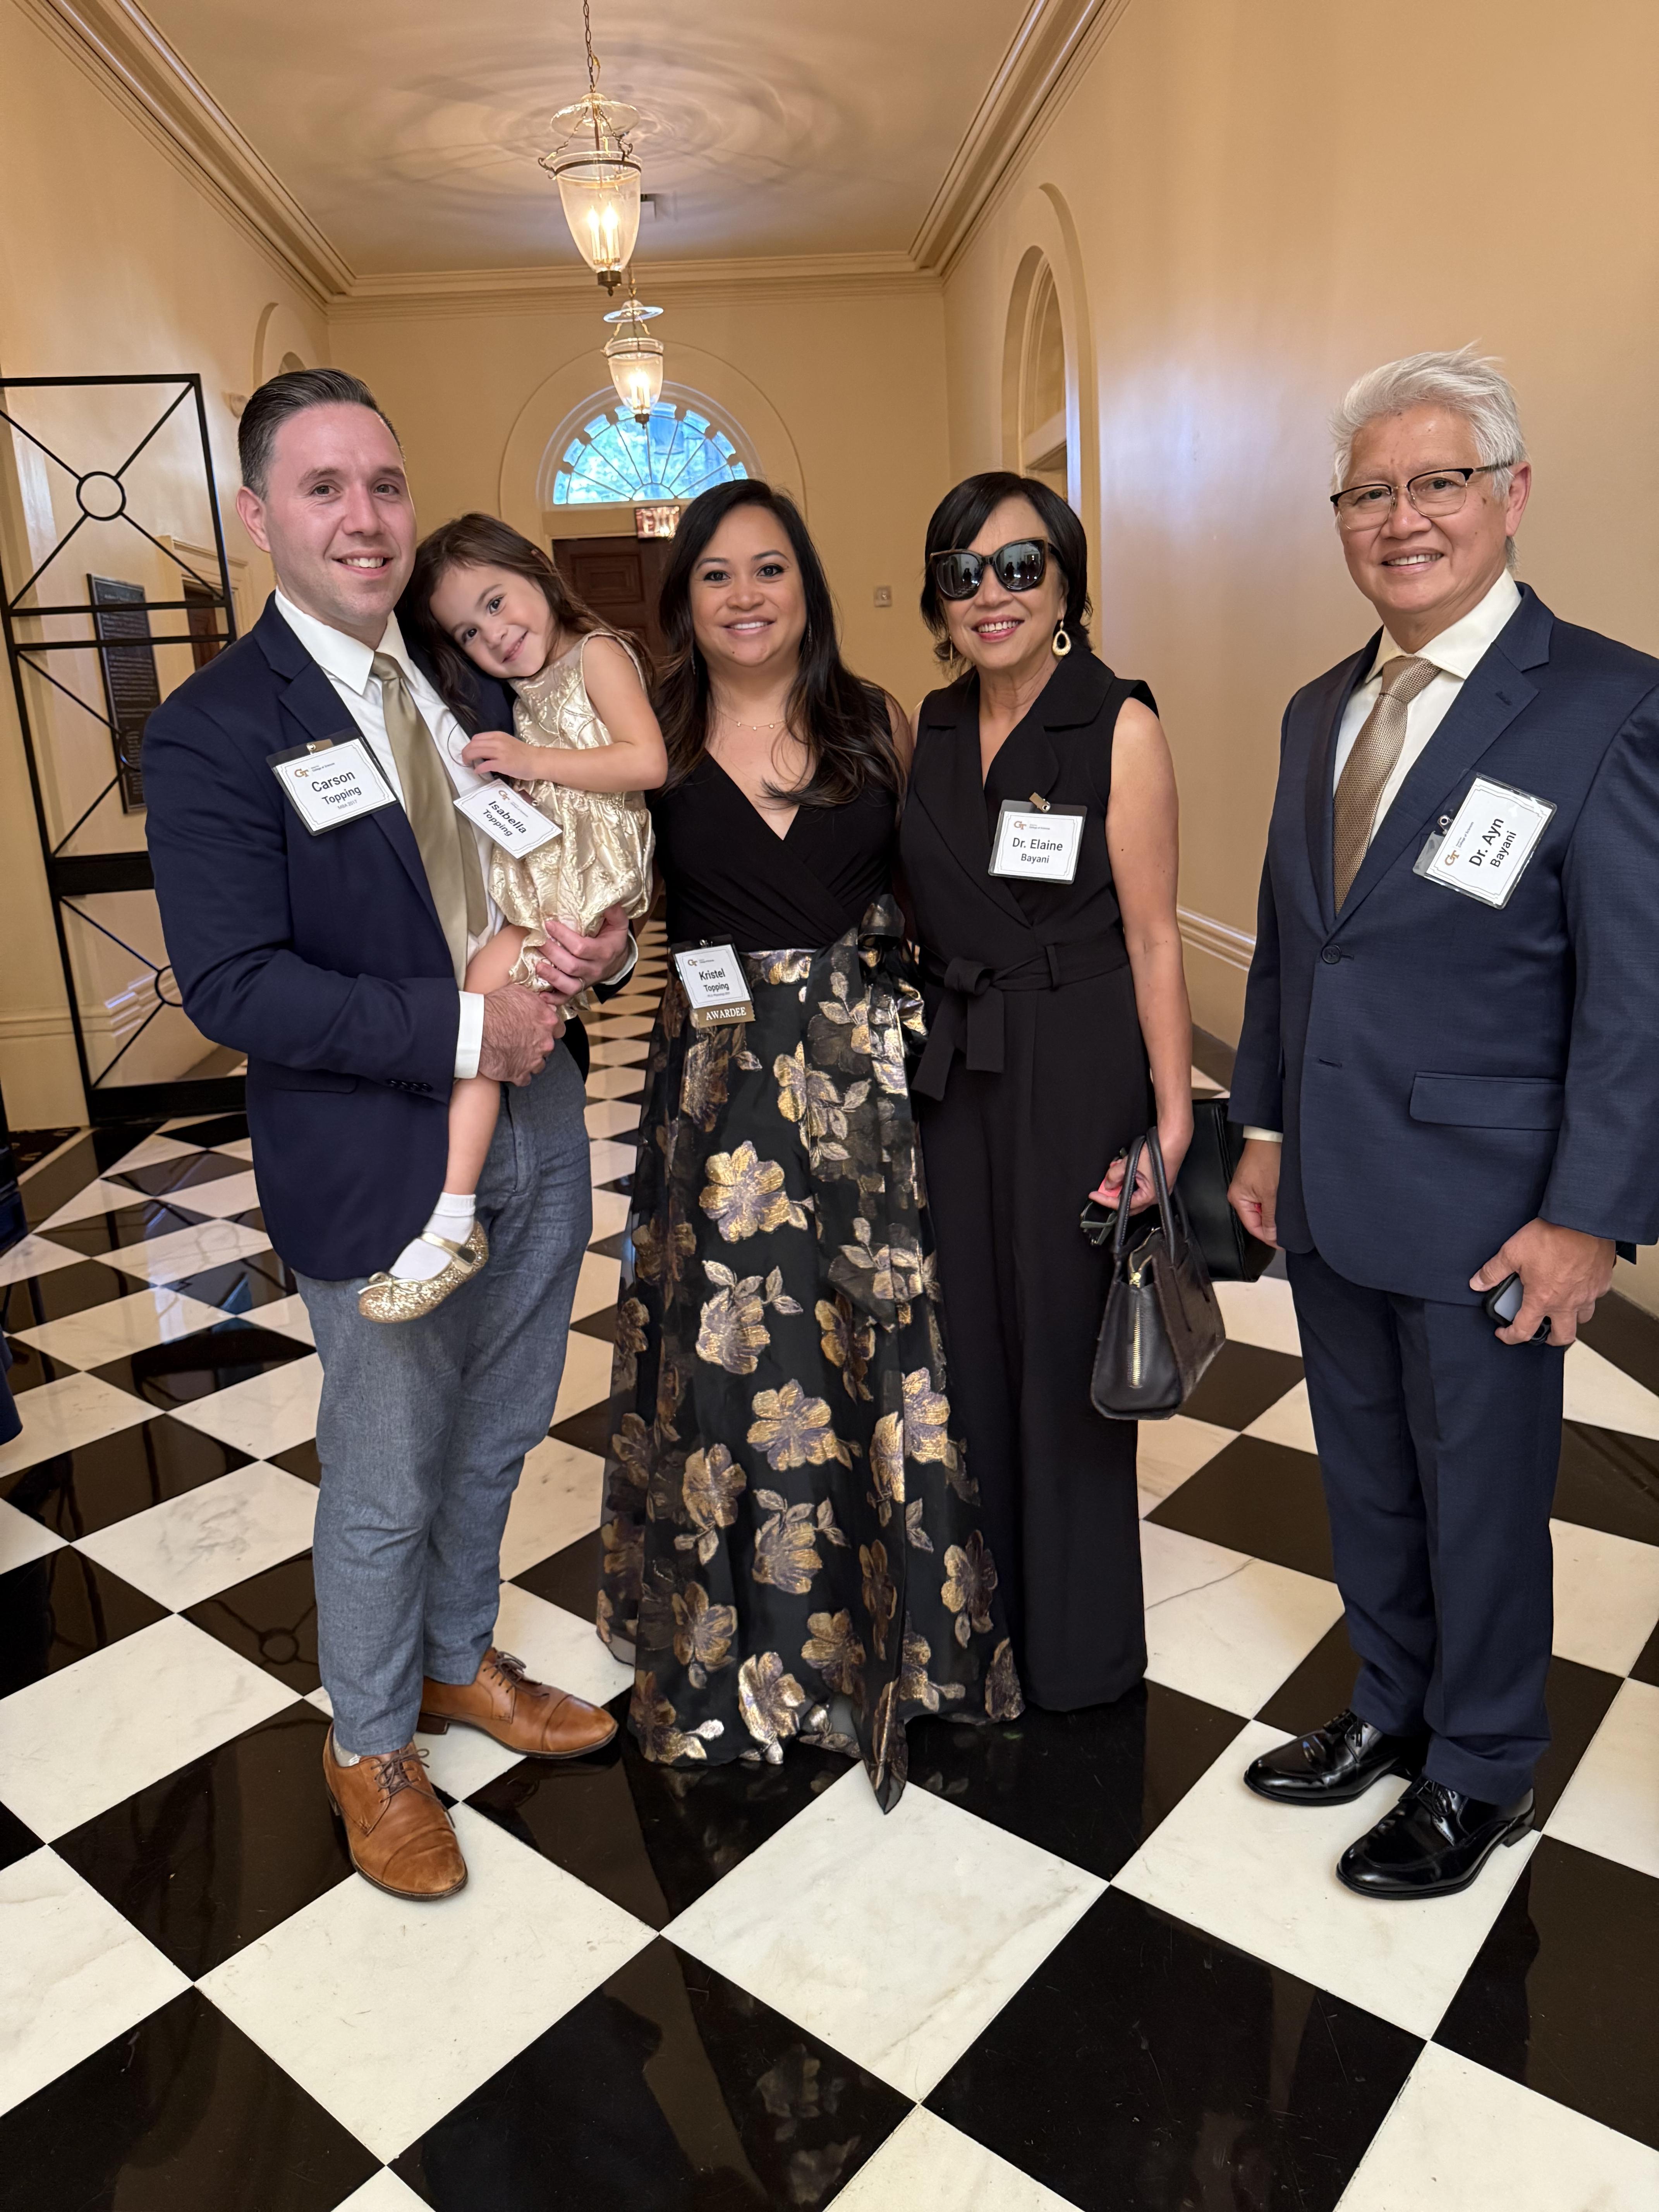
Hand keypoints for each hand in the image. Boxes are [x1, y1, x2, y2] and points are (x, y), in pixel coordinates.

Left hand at [460, 730, 545, 780]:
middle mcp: (497, 742)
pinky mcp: (503, 764)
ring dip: (468, 759)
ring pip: (476, 752)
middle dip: (465, 752)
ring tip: (468, 764)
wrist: (537, 761)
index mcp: (498, 735)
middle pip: (473, 744)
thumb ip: (495, 744)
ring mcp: (500, 753)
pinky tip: (477, 771)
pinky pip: (485, 765)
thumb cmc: (524, 754)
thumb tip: (482, 751)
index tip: (469, 752)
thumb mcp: (508, 743)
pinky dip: (478, 769)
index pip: (476, 738)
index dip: (470, 746)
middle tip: (464, 760)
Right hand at [478, 982, 563, 1085]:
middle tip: (521, 1040)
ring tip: (514, 1054)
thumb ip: (536, 1001)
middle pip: (547, 1047)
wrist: (475, 1028)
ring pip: (538, 1064)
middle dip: (537, 1045)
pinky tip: (510, 1066)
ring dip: (529, 1060)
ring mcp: (533, 1060)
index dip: (548, 1030)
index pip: (559, 1029)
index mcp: (546, 1021)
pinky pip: (525, 1078)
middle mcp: (544, 1042)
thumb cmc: (493, 1008)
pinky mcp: (520, 1074)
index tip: (539, 1030)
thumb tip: (544, 1005)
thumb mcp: (518, 992)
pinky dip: (518, 1074)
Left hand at [535, 906, 630, 998]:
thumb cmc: (613, 939)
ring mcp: (586, 981)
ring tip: (537, 965)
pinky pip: (566, 998)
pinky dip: (553, 999)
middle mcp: (595, 969)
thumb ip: (613, 912)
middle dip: (552, 953)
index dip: (564, 937)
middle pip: (571, 966)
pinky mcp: (579, 989)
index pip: (581, 947)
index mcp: (604, 952)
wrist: (617, 961)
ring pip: (568, 985)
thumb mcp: (618, 924)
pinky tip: (541, 995)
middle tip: (537, 940)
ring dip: (551, 977)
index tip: (549, 924)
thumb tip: (606, 901)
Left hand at [1092, 1119, 1192, 1212]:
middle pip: (1128, 1202)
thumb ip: (1115, 1175)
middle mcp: (1154, 1197)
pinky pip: (1139, 1185)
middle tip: (1102, 1188)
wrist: (1172, 1142)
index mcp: (1149, 1197)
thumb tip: (1107, 1184)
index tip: (1095, 1195)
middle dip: (1113, 1194)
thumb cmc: (1159, 1154)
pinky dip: (1129, 1178)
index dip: (1106, 1200)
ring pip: (1133, 1192)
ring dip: (1121, 1183)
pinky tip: (1123, 1168)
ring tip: (1113, 1171)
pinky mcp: (1156, 1182)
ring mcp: (1156, 1190)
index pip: (1122, 1205)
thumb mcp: (1131, 1164)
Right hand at [1227, 1137, 1280, 1246]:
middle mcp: (1239, 1195)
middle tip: (1288, 1229)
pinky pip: (1264, 1200)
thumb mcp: (1271, 1193)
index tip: (1283, 1242)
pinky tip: (1284, 1203)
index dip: (1269, 1237)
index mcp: (1238, 1199)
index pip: (1253, 1227)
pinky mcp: (1255, 1182)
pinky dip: (1274, 1204)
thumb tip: (1271, 1237)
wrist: (1270, 1136)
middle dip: (1272, 1225)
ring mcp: (1247, 1189)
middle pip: (1257, 1220)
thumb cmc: (1266, 1159)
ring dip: (1274, 1214)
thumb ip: (1270, 1218)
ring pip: (1262, 1210)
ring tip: (1287, 1214)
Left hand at [1471, 1218, 1613, 1345]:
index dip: (1510, 1337)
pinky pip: (1595, 1298)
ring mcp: (1588, 1294)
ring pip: (1582, 1319)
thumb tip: (1477, 1282)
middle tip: (1542, 1331)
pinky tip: (1577, 1286)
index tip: (1505, 1334)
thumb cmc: (1552, 1235)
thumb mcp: (1512, 1251)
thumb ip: (1493, 1271)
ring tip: (1560, 1308)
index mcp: (1543, 1299)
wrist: (1582, 1220)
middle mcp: (1568, 1302)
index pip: (1524, 1331)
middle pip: (1563, 1336)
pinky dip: (1586, 1297)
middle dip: (1551, 1339)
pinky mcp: (1602, 1282)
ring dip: (1571, 1318)